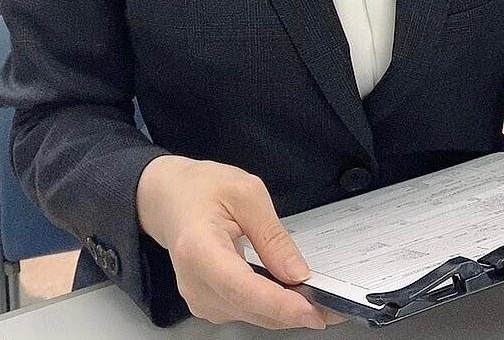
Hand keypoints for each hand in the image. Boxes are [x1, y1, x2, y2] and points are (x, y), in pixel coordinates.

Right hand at [137, 155, 349, 328]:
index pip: (241, 287)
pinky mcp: (208, 304)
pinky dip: (271, 306)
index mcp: (198, 248)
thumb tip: (297, 272)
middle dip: (294, 310)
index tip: (312, 310)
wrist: (169, 199)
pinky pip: (246, 311)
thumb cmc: (202, 188)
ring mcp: (199, 298)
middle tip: (334, 304)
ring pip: (252, 315)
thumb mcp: (245, 192)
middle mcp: (194, 283)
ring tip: (319, 297)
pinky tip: (291, 295)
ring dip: (286, 311)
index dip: (278, 303)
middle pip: (250, 308)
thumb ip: (272, 235)